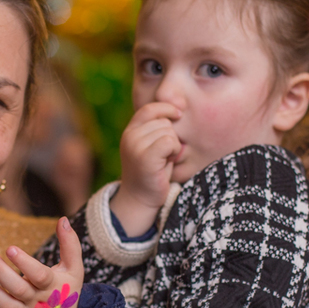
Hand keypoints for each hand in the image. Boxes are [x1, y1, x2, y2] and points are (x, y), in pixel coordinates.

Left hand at [0, 216, 85, 307]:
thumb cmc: (67, 290)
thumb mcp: (74, 268)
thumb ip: (70, 244)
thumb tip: (63, 219)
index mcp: (52, 286)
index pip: (39, 275)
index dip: (24, 262)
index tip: (10, 248)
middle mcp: (37, 302)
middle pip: (18, 290)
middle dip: (1, 272)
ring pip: (5, 307)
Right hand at [111, 103, 182, 233]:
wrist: (140, 199)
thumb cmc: (151, 172)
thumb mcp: (149, 145)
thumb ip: (156, 128)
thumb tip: (177, 110)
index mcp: (130, 131)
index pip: (149, 109)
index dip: (166, 108)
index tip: (178, 114)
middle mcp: (130, 136)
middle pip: (163, 121)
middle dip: (170, 136)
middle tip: (163, 154)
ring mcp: (135, 146)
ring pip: (168, 132)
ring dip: (173, 145)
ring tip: (164, 159)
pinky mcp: (145, 157)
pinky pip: (170, 142)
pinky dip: (174, 151)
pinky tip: (168, 162)